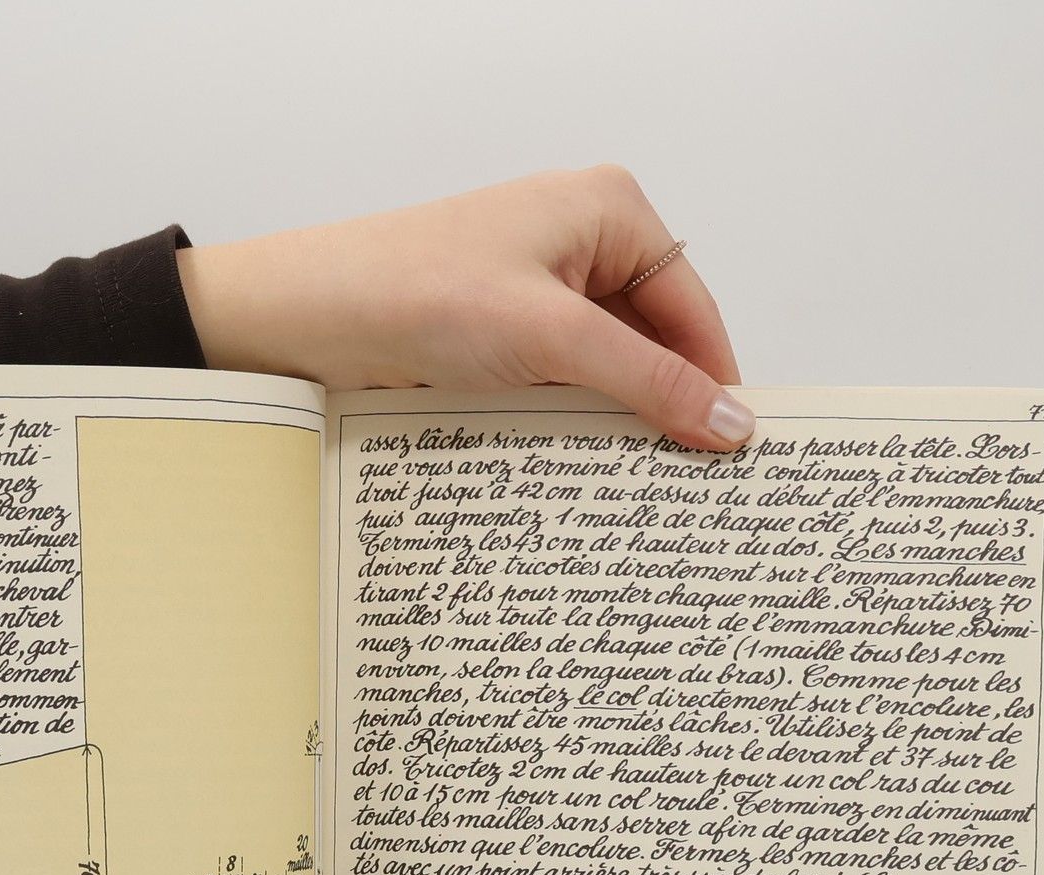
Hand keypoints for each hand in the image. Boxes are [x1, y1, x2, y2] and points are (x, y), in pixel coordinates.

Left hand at [178, 167, 748, 451]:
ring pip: (605, 375)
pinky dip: (572, 431)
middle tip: (693, 488)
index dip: (715, 381)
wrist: (307, 320)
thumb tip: (730, 420)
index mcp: (608, 212)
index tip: (736, 455)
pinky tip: (583, 477)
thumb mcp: (552, 336)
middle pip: (653, 344)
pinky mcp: (501, 342)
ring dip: (616, 429)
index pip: (692, 309)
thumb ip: (647, 381)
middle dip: (666, 410)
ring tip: (642, 494)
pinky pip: (561, 390)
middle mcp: (580, 245)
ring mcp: (537, 296)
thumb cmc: (416, 291)